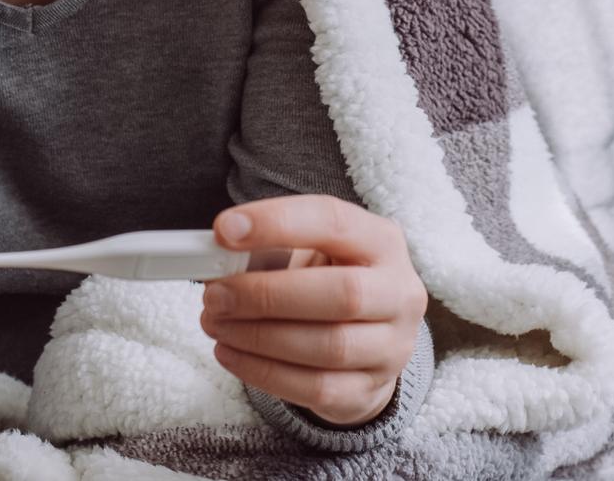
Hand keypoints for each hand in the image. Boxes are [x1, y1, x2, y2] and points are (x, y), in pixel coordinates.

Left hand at [198, 195, 428, 426]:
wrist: (369, 339)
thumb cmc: (329, 281)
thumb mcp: (312, 251)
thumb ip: (272, 250)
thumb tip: (216, 258)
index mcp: (382, 242)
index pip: (334, 221)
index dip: (277, 224)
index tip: (224, 231)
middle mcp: (399, 293)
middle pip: (343, 294)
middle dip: (267, 294)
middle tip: (215, 295)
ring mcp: (392, 347)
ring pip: (330, 347)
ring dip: (259, 336)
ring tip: (215, 324)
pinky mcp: (370, 391)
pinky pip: (317, 389)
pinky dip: (264, 372)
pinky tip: (231, 354)